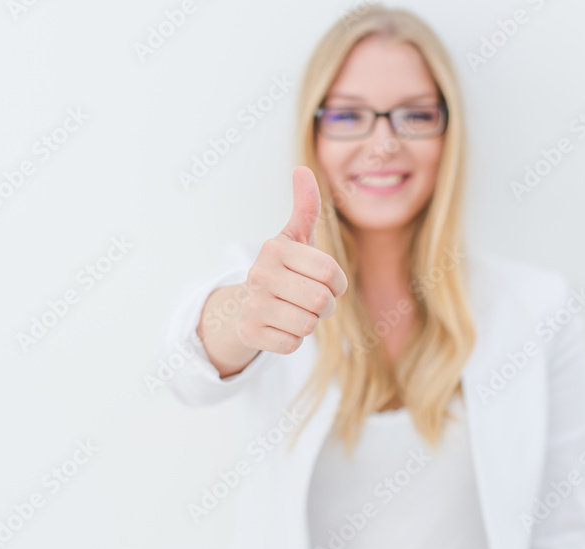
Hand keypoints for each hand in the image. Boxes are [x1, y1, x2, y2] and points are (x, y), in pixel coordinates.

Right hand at [236, 166, 348, 354]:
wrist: (246, 304)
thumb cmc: (283, 269)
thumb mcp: (295, 238)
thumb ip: (305, 206)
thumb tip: (301, 169)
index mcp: (275, 248)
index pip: (331, 273)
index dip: (338, 284)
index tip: (328, 283)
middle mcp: (258, 274)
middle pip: (321, 301)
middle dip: (325, 306)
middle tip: (311, 300)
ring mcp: (251, 304)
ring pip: (308, 325)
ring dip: (309, 323)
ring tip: (295, 311)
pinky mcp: (249, 332)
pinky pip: (292, 344)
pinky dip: (293, 339)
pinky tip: (280, 326)